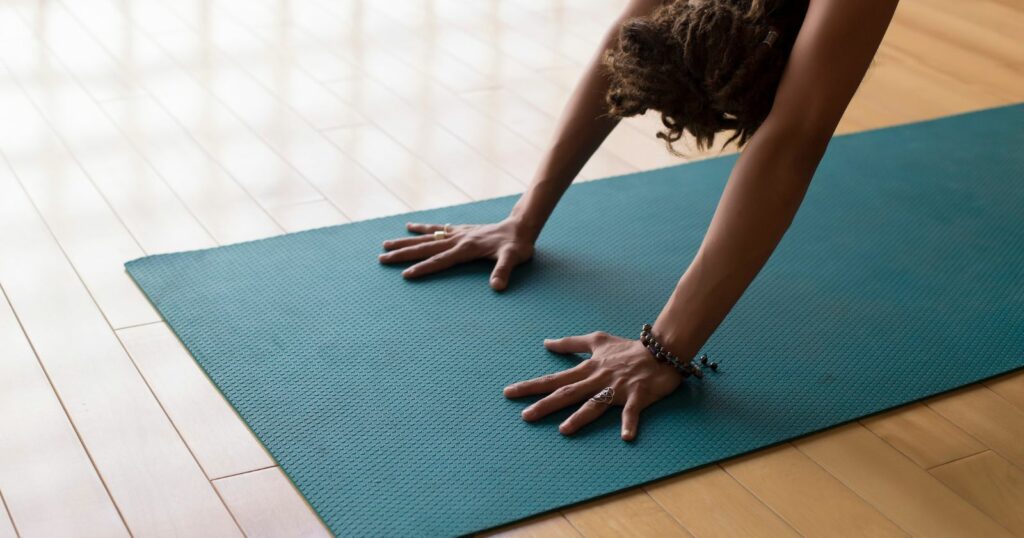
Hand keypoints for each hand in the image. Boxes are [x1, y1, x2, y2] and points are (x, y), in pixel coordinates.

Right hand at [379, 219, 534, 289]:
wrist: (520, 226)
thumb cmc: (517, 245)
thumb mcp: (514, 258)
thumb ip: (503, 271)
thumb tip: (497, 287)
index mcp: (467, 248)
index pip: (440, 260)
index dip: (423, 268)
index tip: (406, 274)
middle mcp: (458, 239)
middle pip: (425, 247)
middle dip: (403, 254)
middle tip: (381, 259)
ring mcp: (457, 233)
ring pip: (426, 238)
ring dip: (406, 241)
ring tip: (386, 244)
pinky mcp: (460, 230)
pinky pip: (437, 229)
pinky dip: (423, 228)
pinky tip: (409, 226)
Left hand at [503, 331, 683, 440]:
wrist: (660, 349)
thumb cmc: (628, 348)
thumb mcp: (597, 340)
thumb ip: (570, 344)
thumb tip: (546, 343)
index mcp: (587, 369)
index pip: (554, 379)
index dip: (531, 386)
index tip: (509, 393)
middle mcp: (597, 379)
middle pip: (567, 393)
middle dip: (545, 405)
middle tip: (525, 417)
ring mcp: (617, 388)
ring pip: (595, 404)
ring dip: (580, 417)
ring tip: (564, 430)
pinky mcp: (637, 396)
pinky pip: (633, 411)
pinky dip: (630, 423)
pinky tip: (626, 437)